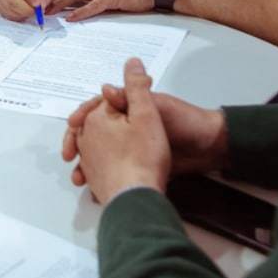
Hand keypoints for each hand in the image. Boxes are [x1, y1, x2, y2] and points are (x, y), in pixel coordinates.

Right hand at [0, 0, 57, 21]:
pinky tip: (23, 8)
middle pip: (11, 0)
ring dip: (23, 14)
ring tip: (31, 7)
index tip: (39, 3)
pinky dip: (17, 15)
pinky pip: (5, 14)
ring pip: (8, 10)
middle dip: (28, 9)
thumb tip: (42, 5)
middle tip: (38, 10)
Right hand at [68, 58, 171, 204]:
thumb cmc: (184, 122)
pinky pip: (111, 171)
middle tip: (69, 156)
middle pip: (92, 132)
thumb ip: (133, 97)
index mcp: (129, 107)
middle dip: (77, 143)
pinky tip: (93, 190)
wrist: (209, 149)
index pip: (97, 107)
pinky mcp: (136, 166)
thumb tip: (105, 87)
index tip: (73, 124)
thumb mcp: (158, 106)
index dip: (83, 114)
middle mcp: (126, 126)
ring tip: (79, 178)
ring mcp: (130, 147)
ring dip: (85, 165)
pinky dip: (100, 179)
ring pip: (98, 155)